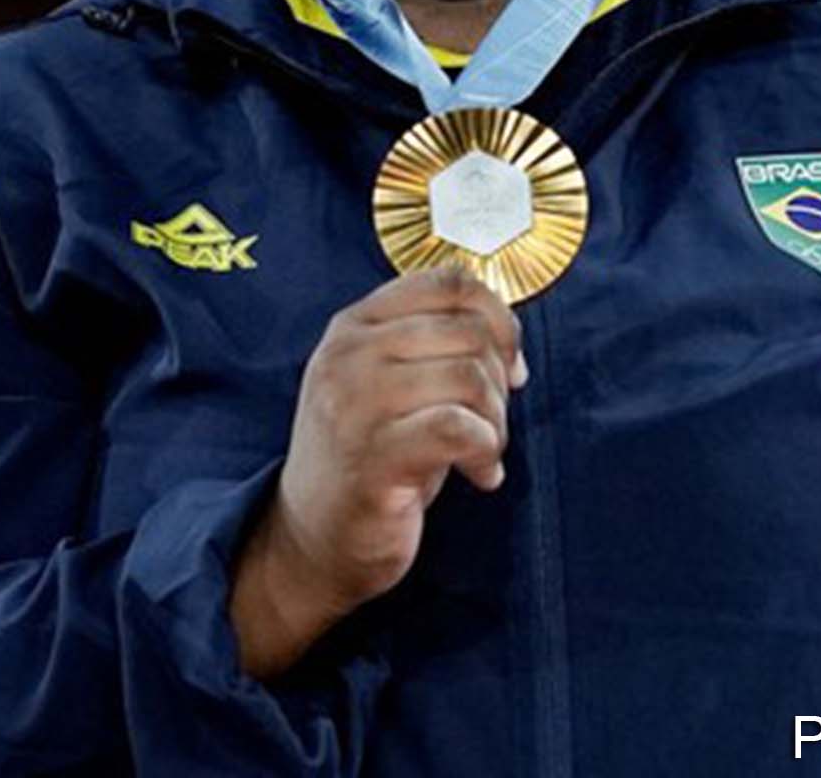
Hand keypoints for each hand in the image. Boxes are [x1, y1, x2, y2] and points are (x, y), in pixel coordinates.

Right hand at [231, 264, 526, 677]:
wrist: (312, 537)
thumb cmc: (367, 457)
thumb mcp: (390, 382)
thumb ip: (435, 345)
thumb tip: (507, 334)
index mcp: (354, 324)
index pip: (448, 282)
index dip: (498, 317)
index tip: (508, 363)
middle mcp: (348, 354)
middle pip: (468, 332)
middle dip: (500, 380)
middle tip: (492, 422)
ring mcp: (354, 404)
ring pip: (468, 377)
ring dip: (497, 421)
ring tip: (485, 450)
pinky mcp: (372, 457)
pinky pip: (458, 429)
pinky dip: (487, 451)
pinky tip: (482, 474)